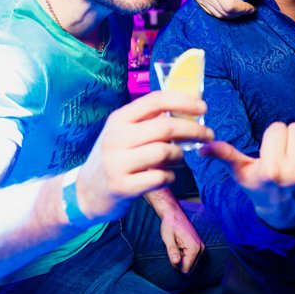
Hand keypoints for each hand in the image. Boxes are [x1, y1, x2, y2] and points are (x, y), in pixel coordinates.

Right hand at [75, 90, 213, 221]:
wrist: (86, 192)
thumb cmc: (115, 158)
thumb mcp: (123, 133)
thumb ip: (148, 121)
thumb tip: (185, 108)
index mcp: (119, 119)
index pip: (155, 101)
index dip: (183, 101)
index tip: (203, 108)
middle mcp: (116, 138)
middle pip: (166, 127)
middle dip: (194, 130)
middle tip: (208, 135)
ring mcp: (117, 163)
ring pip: (165, 151)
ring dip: (179, 155)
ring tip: (178, 158)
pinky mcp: (122, 187)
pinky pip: (160, 177)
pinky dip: (170, 176)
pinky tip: (166, 176)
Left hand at [158, 204, 204, 273]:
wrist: (174, 214)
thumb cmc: (170, 225)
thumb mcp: (168, 238)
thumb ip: (172, 251)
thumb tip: (176, 262)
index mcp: (194, 248)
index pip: (185, 269)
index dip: (176, 265)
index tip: (171, 254)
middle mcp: (201, 248)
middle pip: (189, 267)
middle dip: (180, 262)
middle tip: (175, 248)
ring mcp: (201, 247)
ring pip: (190, 263)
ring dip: (182, 258)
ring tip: (177, 245)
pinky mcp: (199, 246)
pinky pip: (192, 258)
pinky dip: (185, 254)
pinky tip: (181, 245)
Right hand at [194, 0, 254, 17]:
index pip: (230, 6)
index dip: (243, 8)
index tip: (253, 7)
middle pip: (225, 12)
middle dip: (240, 12)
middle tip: (249, 7)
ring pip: (220, 15)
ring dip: (234, 14)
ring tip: (243, 6)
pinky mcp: (199, 1)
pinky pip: (215, 14)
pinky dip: (226, 13)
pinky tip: (234, 6)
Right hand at [201, 95, 294, 227]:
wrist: (285, 217)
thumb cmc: (261, 190)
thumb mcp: (242, 174)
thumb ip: (225, 156)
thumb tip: (200, 147)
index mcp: (273, 170)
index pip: (277, 129)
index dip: (273, 137)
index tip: (271, 152)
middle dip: (289, 137)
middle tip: (284, 155)